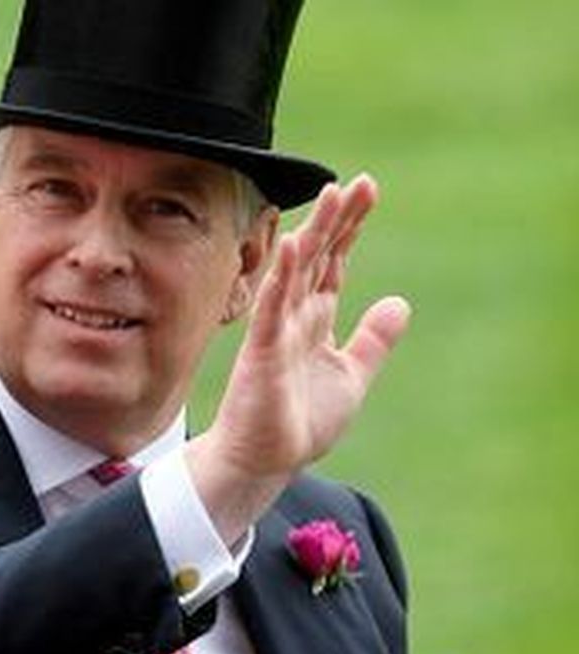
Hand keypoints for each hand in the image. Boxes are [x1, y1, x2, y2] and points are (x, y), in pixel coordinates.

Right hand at [188, 175, 408, 541]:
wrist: (265, 461)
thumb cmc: (299, 423)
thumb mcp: (352, 377)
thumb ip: (373, 340)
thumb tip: (400, 301)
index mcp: (315, 321)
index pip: (334, 263)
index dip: (349, 228)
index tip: (366, 191)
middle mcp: (294, 317)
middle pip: (318, 256)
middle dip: (337, 219)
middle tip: (356, 183)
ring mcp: (276, 331)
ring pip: (296, 271)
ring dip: (313, 233)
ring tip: (329, 195)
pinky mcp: (263, 351)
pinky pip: (271, 307)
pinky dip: (280, 277)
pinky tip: (290, 248)